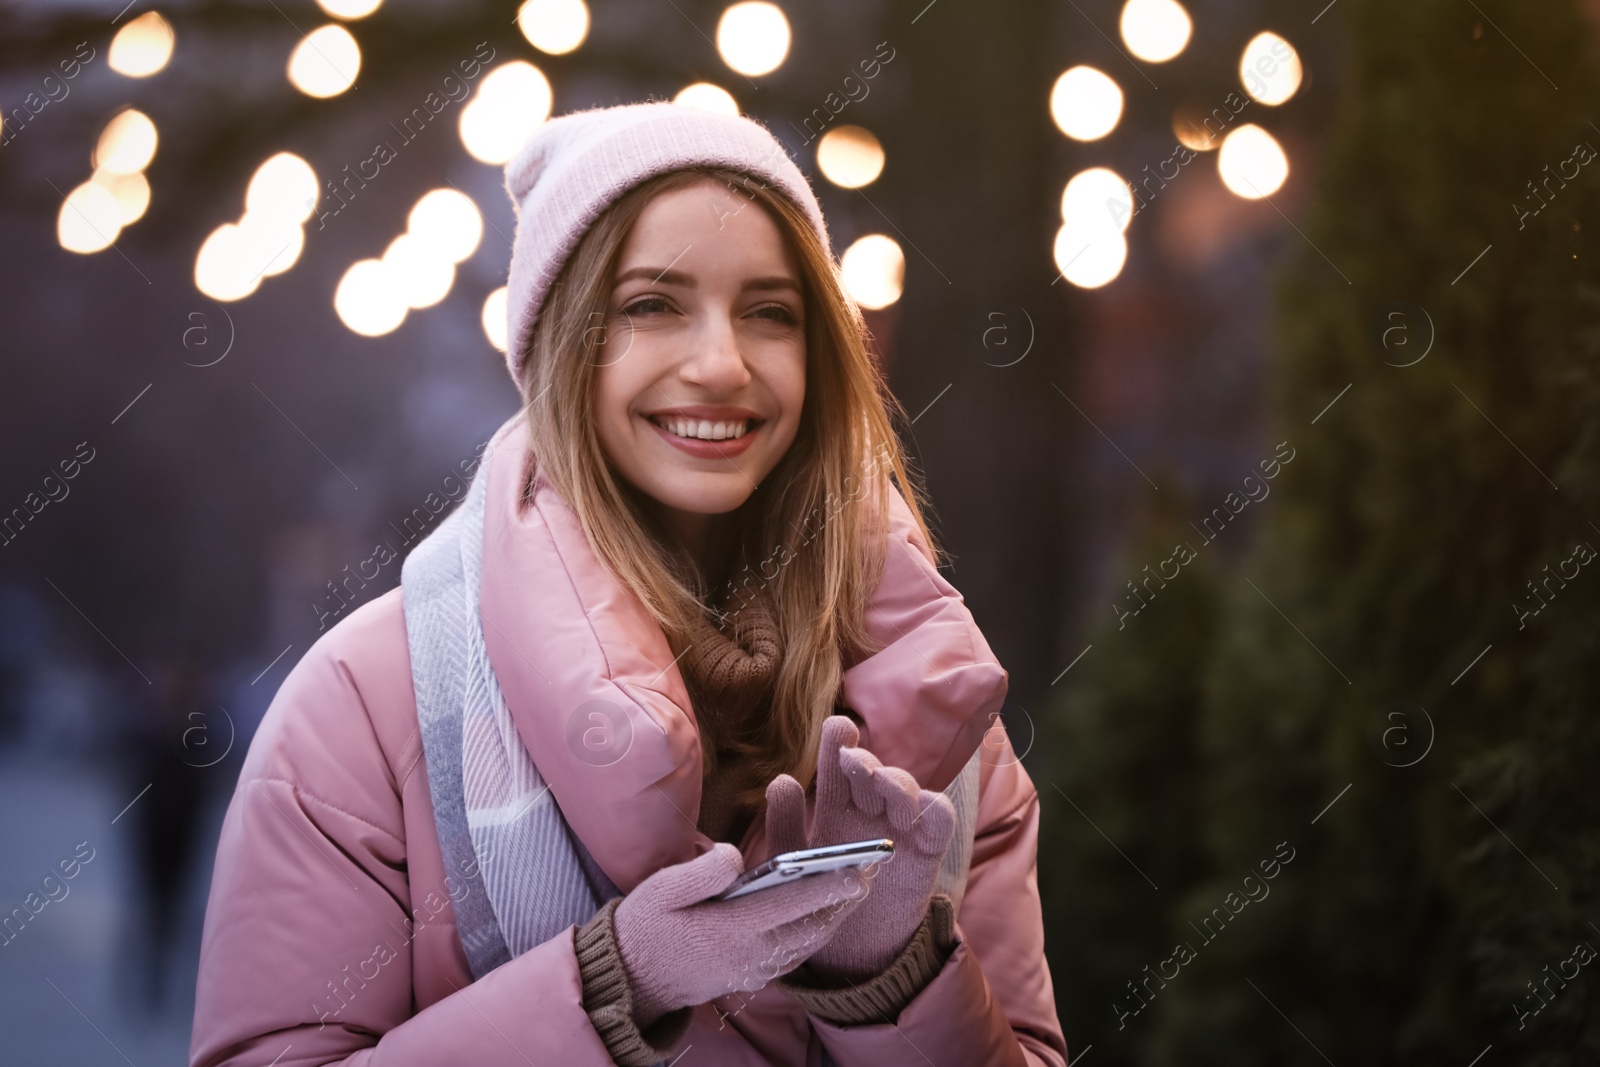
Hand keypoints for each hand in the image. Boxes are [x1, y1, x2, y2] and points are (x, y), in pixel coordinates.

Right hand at [612, 842, 867, 1026]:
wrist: (632, 979)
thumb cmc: (646, 926)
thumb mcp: (661, 889)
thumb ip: (702, 872)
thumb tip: (737, 855)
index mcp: (728, 928)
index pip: (788, 904)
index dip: (826, 887)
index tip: (856, 870)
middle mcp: (748, 954)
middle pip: (809, 929)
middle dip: (843, 903)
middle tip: (871, 873)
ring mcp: (751, 970)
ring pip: (806, 946)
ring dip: (833, 920)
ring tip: (854, 891)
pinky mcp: (750, 977)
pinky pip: (793, 958)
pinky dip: (813, 936)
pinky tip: (823, 916)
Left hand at [764, 715, 955, 980]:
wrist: (852, 953)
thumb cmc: (819, 899)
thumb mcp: (793, 864)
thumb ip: (784, 825)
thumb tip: (782, 780)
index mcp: (836, 805)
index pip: (839, 762)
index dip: (840, 741)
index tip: (838, 730)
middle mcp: (870, 809)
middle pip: (872, 770)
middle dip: (864, 761)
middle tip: (853, 764)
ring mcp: (900, 826)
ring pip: (906, 787)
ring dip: (895, 780)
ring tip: (882, 786)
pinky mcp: (926, 850)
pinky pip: (939, 817)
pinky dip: (934, 807)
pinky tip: (919, 809)